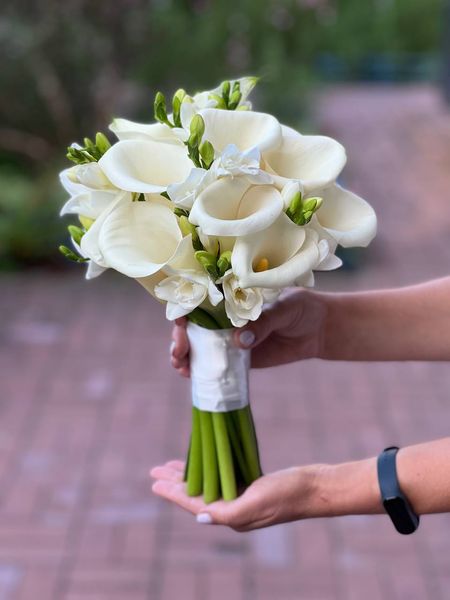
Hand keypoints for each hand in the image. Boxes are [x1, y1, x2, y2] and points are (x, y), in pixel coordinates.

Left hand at [150, 460, 321, 530]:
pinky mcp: (252, 487)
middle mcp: (234, 509)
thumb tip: (199, 516)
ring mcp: (243, 498)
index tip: (154, 482)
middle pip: (197, 494)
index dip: (173, 492)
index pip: (194, 503)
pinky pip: (223, 479)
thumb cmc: (288, 494)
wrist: (316, 488)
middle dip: (175, 482)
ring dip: (190, 475)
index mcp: (232, 516)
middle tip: (155, 470)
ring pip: (208, 485)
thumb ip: (226, 512)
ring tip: (172, 467)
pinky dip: (210, 470)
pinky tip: (204, 462)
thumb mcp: (256, 502)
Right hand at [170, 289, 326, 374]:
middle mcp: (225, 316)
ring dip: (183, 356)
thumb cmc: (301, 307)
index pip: (200, 299)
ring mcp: (229, 338)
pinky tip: (191, 376)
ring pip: (198, 346)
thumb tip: (239, 340)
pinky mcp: (239, 358)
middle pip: (192, 326)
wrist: (318, 329)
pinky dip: (201, 371)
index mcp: (232, 296)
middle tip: (180, 350)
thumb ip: (263, 322)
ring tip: (182, 365)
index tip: (180, 321)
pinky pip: (216, 365)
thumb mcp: (284, 308)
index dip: (184, 309)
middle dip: (180, 338)